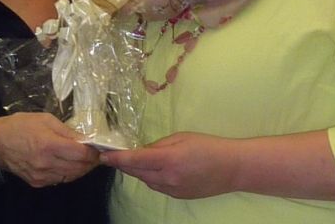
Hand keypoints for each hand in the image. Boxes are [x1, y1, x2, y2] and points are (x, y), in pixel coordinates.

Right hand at [0, 113, 99, 186]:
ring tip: (85, 159)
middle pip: (79, 167)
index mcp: (49, 145)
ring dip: (81, 169)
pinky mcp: (37, 182)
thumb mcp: (45, 119)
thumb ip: (67, 131)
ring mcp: (41, 175)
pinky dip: (69, 173)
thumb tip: (85, 139)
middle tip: (96, 154)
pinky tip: (69, 164)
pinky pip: (60, 180)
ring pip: (71, 176)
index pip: (81, 154)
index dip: (94, 152)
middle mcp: (47, 163)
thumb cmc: (20, 126)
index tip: (99, 148)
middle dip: (91, 162)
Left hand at [100, 132, 237, 198]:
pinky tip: (156, 168)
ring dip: (138, 171)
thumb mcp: (182, 137)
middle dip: (124, 164)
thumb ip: (159, 145)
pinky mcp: (177, 197)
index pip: (135, 160)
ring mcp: (172, 191)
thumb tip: (142, 151)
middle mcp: (168, 179)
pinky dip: (151, 177)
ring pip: (145, 180)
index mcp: (169, 160)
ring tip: (137, 159)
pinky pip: (156, 186)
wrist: (232, 168)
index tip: (102, 155)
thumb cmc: (209, 146)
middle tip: (113, 154)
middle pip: (137, 173)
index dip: (117, 158)